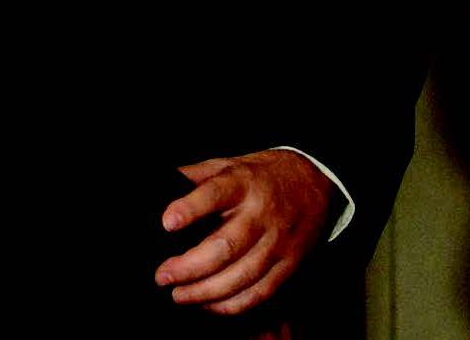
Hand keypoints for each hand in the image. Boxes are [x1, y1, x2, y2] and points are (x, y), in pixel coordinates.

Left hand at [155, 149, 333, 315]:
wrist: (313, 184)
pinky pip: (261, 292)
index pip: (214, 194)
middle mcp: (261, 214)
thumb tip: (157, 187)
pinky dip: (233, 305)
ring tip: (179, 295)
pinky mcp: (289, 264)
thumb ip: (193, 176)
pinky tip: (209, 305)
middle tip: (162, 276)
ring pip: (242, 275)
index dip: (190, 209)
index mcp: (242, 183)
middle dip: (190, 266)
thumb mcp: (227, 164)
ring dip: (207, 292)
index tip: (166, 223)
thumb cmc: (259, 176)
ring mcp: (277, 242)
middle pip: (225, 246)